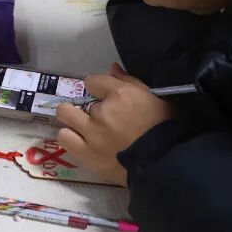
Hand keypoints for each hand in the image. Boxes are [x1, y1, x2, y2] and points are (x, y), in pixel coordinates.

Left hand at [55, 65, 173, 186]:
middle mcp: (102, 112)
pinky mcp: (87, 154)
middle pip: (78, 100)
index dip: (97, 89)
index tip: (105, 98)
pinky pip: (64, 138)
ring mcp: (92, 133)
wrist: (167, 163)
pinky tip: (83, 143)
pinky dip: (71, 139)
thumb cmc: (165, 127)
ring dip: (74, 122)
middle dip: (86, 108)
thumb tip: (111, 68)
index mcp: (121, 95)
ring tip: (85, 131)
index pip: (92, 81)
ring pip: (65, 116)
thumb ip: (129, 82)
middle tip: (97, 119)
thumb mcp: (153, 98)